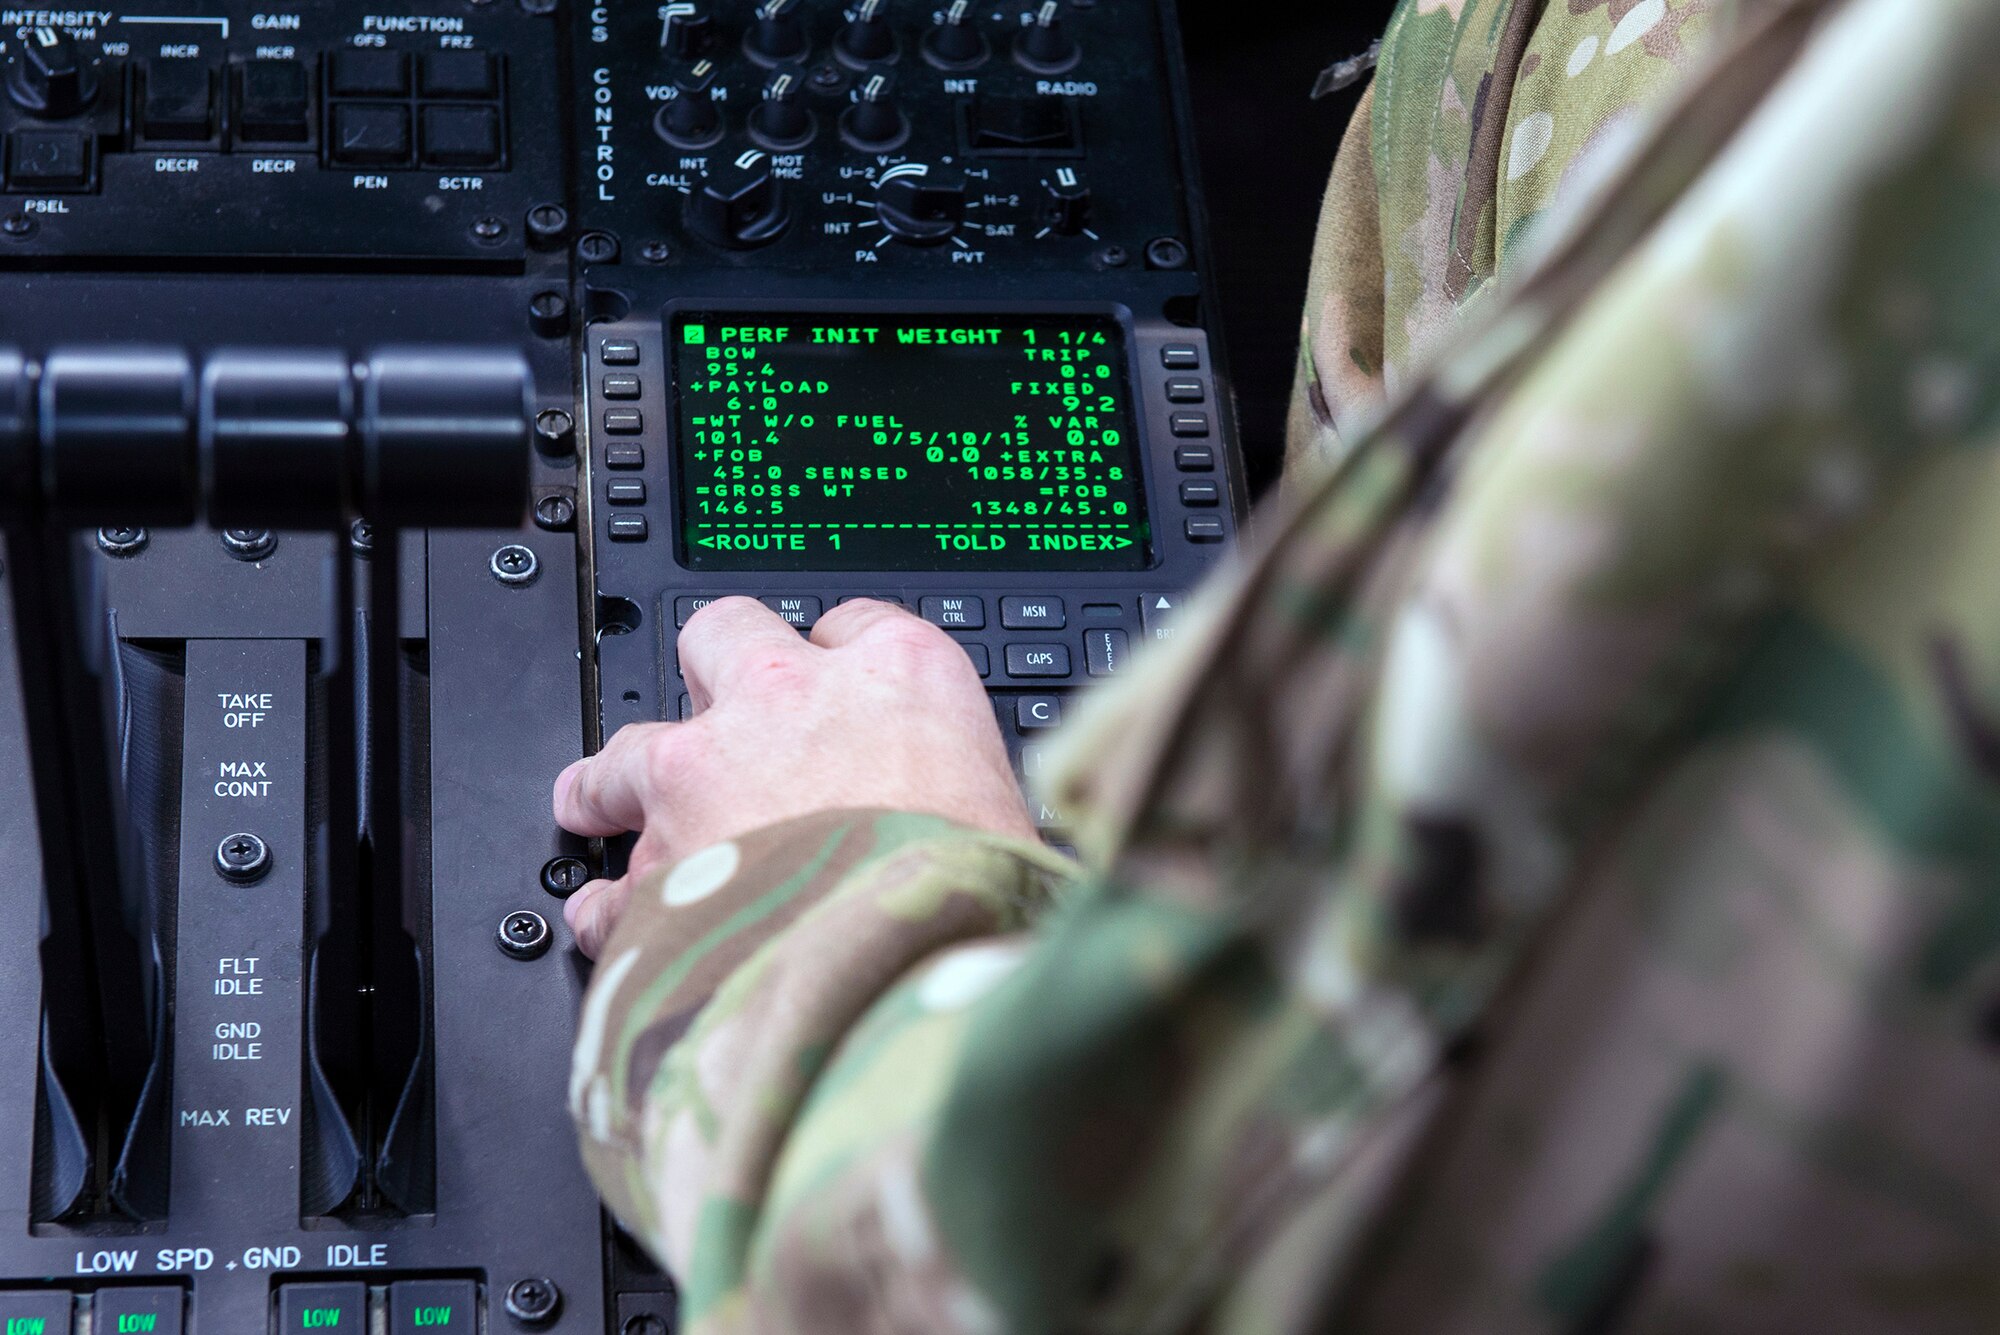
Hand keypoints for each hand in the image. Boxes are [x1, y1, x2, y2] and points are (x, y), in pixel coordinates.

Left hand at [552, 596, 1034, 956]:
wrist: (905, 982)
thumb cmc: (977, 904)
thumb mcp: (1011, 822)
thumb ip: (963, 799)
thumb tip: (965, 831)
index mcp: (901, 674)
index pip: (854, 625)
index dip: (838, 662)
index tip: (835, 692)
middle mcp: (791, 699)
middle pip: (724, 635)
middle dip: (715, 679)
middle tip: (724, 727)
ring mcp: (708, 769)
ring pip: (631, 748)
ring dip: (622, 784)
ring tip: (612, 811)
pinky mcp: (652, 860)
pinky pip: (609, 881)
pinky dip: (611, 907)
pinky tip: (618, 924)